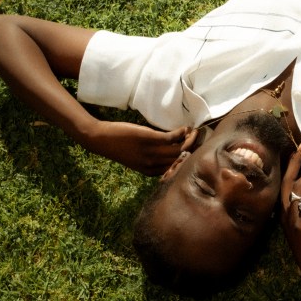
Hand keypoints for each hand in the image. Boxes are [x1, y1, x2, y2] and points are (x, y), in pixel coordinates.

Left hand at [83, 120, 197, 174]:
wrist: (102, 140)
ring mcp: (152, 152)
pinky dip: (181, 132)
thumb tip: (170, 150)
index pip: (175, 169)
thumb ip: (152, 158)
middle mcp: (153, 164)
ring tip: (194, 132)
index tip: (193, 152)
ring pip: (179, 149)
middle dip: (192, 149)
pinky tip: (184, 128)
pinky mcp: (150, 139)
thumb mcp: (137, 159)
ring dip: (190, 140)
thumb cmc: (119, 147)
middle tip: (198, 139)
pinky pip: (172, 137)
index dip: (187, 160)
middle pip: (180, 159)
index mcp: (150, 171)